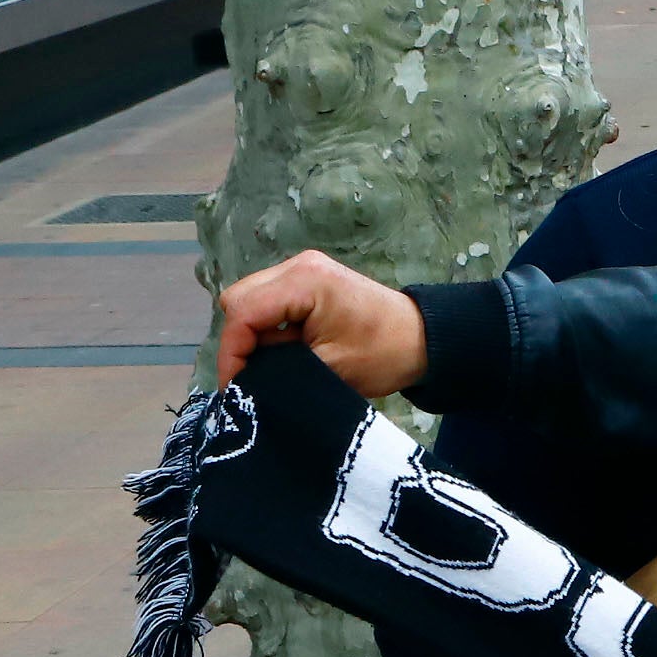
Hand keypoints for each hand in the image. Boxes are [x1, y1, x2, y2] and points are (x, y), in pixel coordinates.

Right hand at [214, 250, 429, 395]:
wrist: (424, 339)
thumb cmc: (385, 353)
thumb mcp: (329, 369)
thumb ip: (279, 370)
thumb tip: (243, 383)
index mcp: (304, 280)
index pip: (242, 312)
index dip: (232, 353)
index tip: (236, 389)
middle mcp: (297, 266)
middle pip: (238, 301)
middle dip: (240, 343)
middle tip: (252, 380)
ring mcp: (301, 271)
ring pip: (249, 304)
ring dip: (254, 338)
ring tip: (273, 369)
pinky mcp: (306, 284)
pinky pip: (268, 306)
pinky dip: (268, 332)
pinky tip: (286, 355)